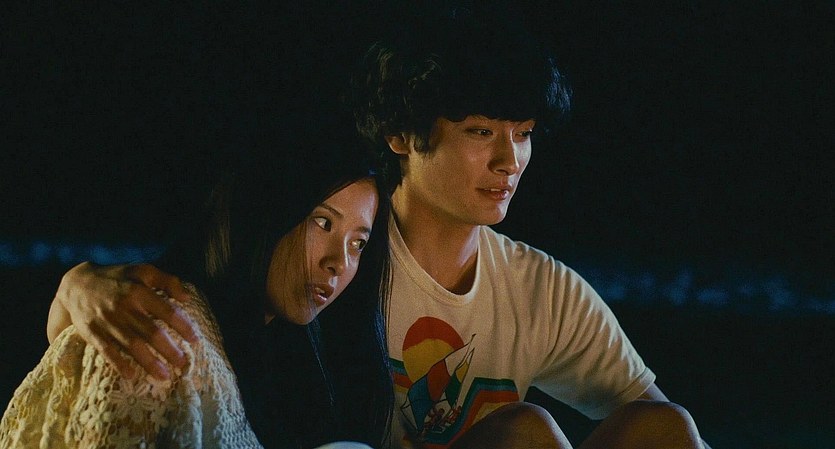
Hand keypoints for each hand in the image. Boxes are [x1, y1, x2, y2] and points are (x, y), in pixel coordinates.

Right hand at [51, 262, 197, 379]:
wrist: (77, 284)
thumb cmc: (117, 278)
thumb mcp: (143, 271)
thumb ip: (167, 281)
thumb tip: (187, 298)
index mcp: (138, 290)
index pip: (165, 311)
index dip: (182, 326)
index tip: (194, 339)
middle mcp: (123, 307)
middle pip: (150, 332)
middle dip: (169, 350)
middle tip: (183, 363)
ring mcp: (107, 321)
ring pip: (131, 345)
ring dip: (149, 362)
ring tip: (164, 376)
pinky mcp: (92, 333)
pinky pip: (107, 351)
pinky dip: (119, 364)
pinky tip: (132, 375)